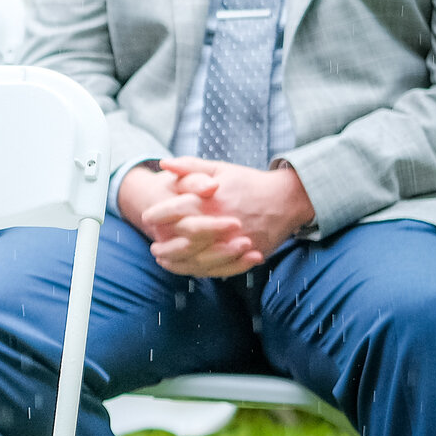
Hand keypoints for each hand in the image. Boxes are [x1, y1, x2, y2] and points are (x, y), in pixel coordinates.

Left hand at [121, 158, 314, 276]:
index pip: (178, 209)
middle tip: (153, 247)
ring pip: (202, 258)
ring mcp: (237, 240)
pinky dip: (202, 271)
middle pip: (186, 238)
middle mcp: (223, 222)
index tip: (147, 218)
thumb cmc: (249, 183)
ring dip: (179, 262)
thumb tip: (163, 164)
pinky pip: (221, 268)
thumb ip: (190, 167)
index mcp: (214, 199)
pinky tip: (188, 269)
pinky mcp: (249, 253)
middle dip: (166, 245)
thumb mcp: (220, 169)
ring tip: (164, 261)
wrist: (288, 198)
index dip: (158, 214)